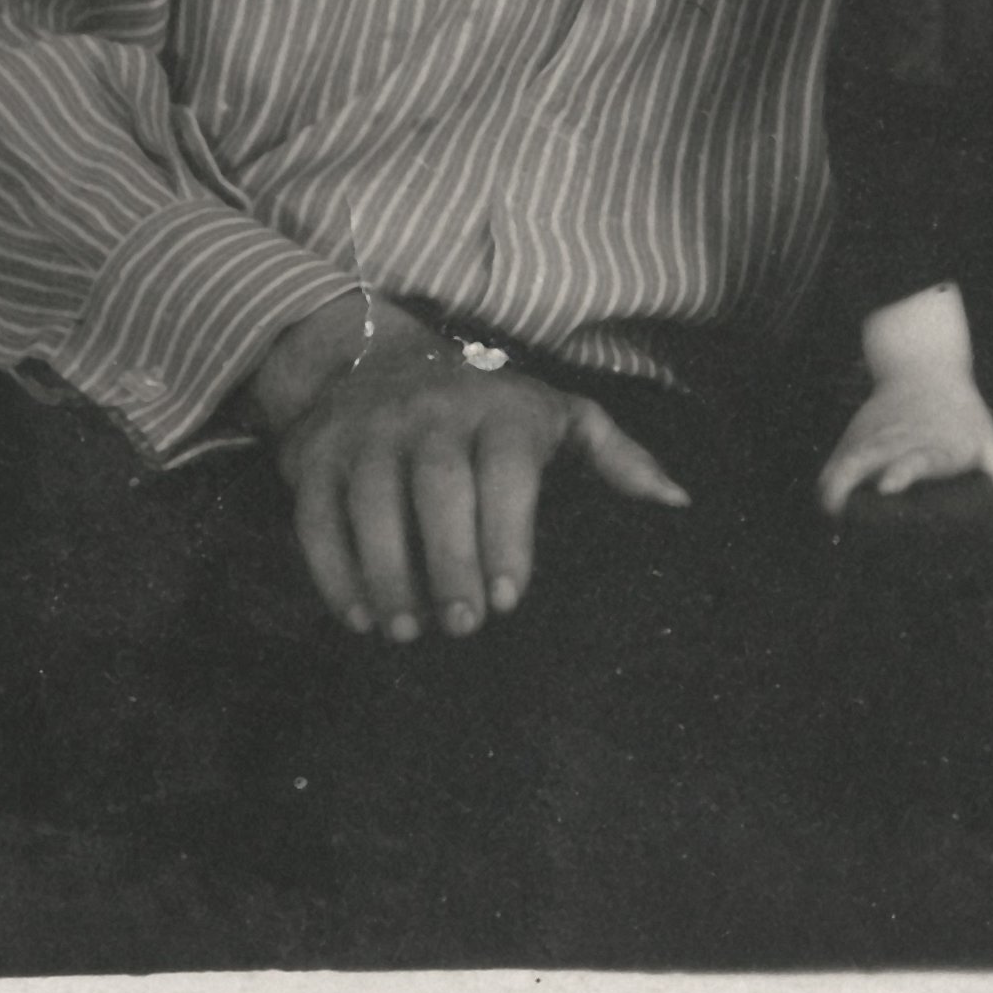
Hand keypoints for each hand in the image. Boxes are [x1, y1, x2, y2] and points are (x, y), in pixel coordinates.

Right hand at [252, 293, 688, 640]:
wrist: (372, 361)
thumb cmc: (486, 408)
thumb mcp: (555, 415)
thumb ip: (616, 456)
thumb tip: (678, 501)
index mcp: (501, 409)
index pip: (506, 466)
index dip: (507, 532)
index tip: (509, 598)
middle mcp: (432, 415)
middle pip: (438, 486)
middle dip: (449, 560)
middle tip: (463, 627)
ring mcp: (368, 433)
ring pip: (372, 503)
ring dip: (388, 574)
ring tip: (409, 631)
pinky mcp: (315, 457)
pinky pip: (317, 518)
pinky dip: (333, 572)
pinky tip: (360, 618)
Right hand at [817, 369, 992, 518]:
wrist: (924, 365)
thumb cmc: (961, 415)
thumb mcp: (989, 441)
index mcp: (937, 447)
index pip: (919, 458)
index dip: (903, 470)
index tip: (889, 484)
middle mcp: (900, 441)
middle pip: (869, 460)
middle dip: (851, 485)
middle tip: (844, 516)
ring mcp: (874, 438)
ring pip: (845, 460)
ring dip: (834, 488)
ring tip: (832, 518)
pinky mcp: (855, 436)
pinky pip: (835, 463)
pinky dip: (827, 485)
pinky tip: (827, 509)